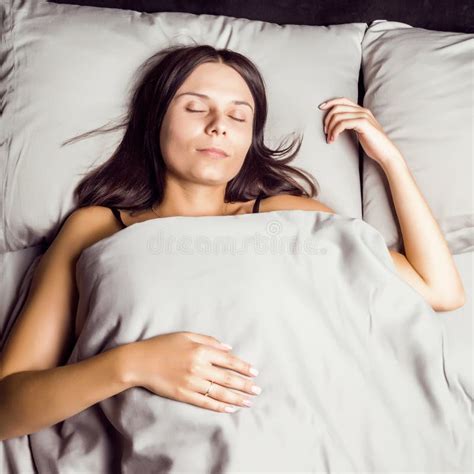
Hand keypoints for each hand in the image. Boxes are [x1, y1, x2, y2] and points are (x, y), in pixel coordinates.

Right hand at [124, 331, 260, 412]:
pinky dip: (219, 406)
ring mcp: (191, 382)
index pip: (228, 360)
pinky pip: (205, 402)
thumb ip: (209, 340)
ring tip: (249, 401)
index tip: (255, 372)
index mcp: (200, 350)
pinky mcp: (183, 394)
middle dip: (245, 385)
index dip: (243, 366)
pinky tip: (230, 408)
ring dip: (237, 397)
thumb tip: (228, 348)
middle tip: (258, 390)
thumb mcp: (186, 335)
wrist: (139, 362)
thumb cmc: (162, 345)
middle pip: (227, 378)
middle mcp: (198, 367)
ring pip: (219, 392)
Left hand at [319, 97, 401, 164]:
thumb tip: (338, 124)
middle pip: (338, 107)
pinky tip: (333, 139)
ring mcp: (363, 116)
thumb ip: (352, 124)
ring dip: (330, 128)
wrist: (385, 152)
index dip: (330, 102)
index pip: (343, 100)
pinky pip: (342, 124)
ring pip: (338, 116)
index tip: (320, 108)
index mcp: (362, 111)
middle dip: (327, 119)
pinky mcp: (363, 124)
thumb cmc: (373, 144)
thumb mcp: (361, 131)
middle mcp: (362, 111)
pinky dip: (335, 131)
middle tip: (325, 132)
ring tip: (330, 139)